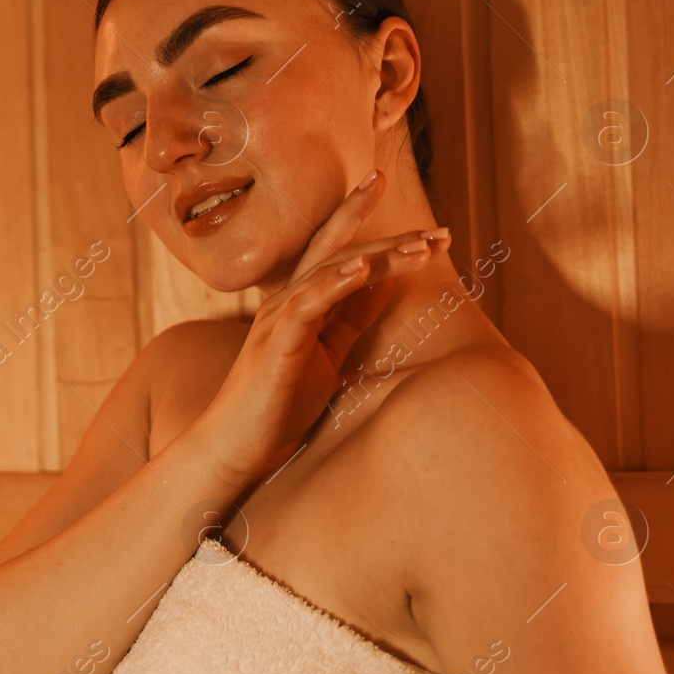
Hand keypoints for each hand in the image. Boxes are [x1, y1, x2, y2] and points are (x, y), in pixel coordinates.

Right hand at [187, 170, 451, 486]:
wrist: (234, 448)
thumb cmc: (278, 404)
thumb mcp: (327, 354)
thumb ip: (351, 318)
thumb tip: (387, 283)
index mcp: (299, 303)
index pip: (340, 254)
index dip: (377, 231)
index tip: (429, 226)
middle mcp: (285, 302)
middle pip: (337, 251)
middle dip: (387, 234)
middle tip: (440, 232)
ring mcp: (277, 322)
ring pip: (329, 273)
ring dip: (376, 256)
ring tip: (419, 247)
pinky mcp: (274, 347)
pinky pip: (305, 307)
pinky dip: (333, 283)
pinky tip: (360, 269)